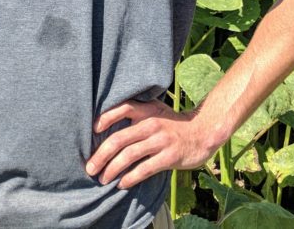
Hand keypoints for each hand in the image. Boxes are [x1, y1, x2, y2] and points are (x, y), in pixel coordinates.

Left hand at [85, 99, 218, 188]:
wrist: (203, 132)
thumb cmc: (174, 124)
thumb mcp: (156, 111)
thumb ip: (138, 114)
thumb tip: (109, 127)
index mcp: (147, 110)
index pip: (123, 108)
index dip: (106, 118)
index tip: (93, 129)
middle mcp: (152, 124)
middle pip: (119, 138)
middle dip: (101, 155)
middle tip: (90, 168)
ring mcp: (160, 140)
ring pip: (129, 155)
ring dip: (112, 169)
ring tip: (102, 179)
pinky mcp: (169, 157)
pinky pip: (144, 169)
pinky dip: (130, 178)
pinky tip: (121, 184)